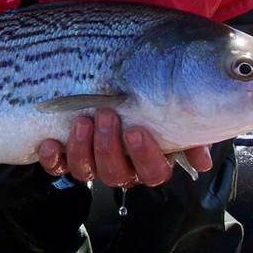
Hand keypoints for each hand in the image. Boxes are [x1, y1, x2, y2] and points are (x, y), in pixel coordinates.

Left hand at [36, 108, 212, 186]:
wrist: (116, 78)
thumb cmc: (150, 95)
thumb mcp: (174, 110)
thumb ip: (191, 133)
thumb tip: (201, 163)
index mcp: (150, 161)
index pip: (152, 172)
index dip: (144, 156)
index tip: (136, 130)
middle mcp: (121, 167)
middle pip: (116, 174)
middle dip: (109, 147)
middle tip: (105, 115)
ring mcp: (92, 163)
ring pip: (86, 171)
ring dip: (83, 148)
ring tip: (82, 120)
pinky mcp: (65, 157)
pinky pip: (57, 168)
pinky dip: (53, 157)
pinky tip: (51, 142)